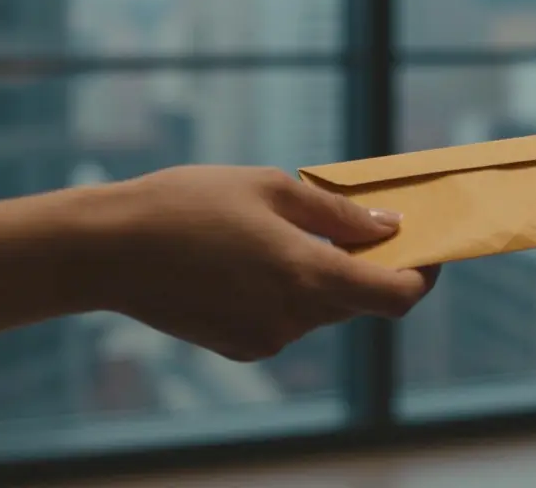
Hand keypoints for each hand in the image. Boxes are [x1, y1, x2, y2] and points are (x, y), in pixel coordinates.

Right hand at [93, 166, 436, 361]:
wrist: (106, 250)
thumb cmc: (187, 204)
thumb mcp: (272, 188)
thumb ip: (339, 214)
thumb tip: (388, 228)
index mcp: (308, 277)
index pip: (396, 296)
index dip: (423, 275)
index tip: (429, 249)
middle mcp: (293, 319)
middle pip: (359, 300)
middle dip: (370, 265)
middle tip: (362, 222)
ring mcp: (265, 339)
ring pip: (321, 309)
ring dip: (324, 275)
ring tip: (291, 230)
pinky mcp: (239, 347)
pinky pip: (286, 319)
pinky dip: (288, 291)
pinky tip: (252, 257)